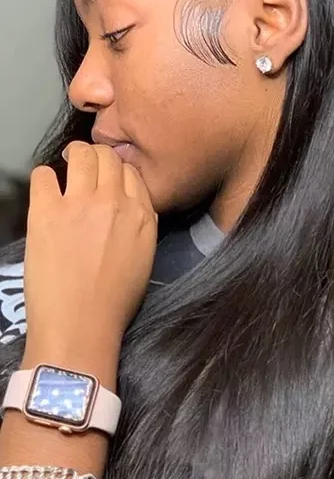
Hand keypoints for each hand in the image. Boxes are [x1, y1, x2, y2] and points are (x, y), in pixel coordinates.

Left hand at [23, 141, 157, 366]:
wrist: (81, 323)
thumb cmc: (115, 300)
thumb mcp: (145, 257)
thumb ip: (142, 226)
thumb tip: (131, 207)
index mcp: (142, 215)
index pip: (132, 173)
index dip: (118, 172)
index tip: (108, 181)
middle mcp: (115, 202)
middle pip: (107, 157)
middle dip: (96, 158)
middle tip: (85, 169)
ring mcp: (80, 204)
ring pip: (81, 155)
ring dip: (73, 158)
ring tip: (66, 171)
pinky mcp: (46, 211)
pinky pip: (44, 174)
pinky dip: (45, 178)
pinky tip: (47, 193)